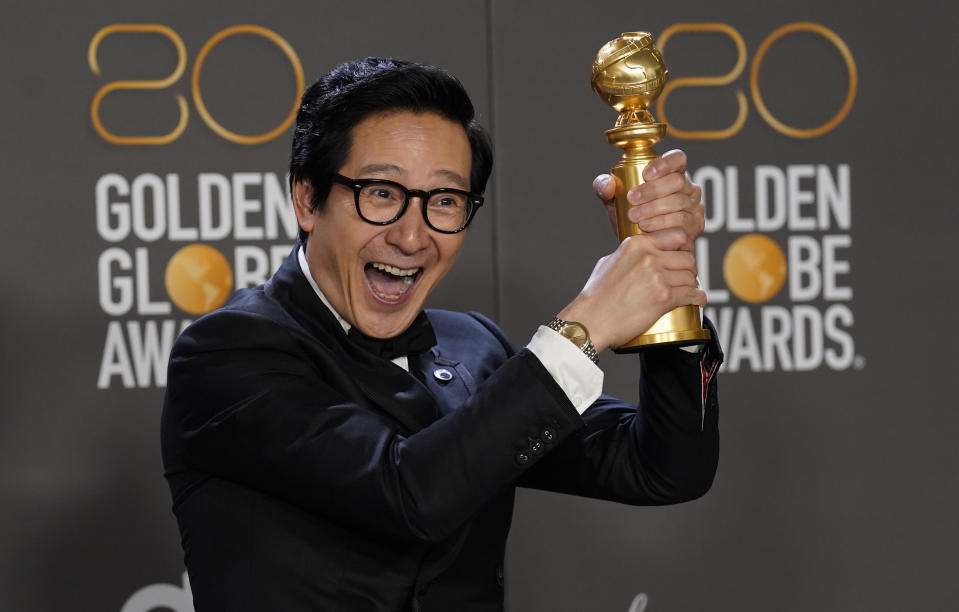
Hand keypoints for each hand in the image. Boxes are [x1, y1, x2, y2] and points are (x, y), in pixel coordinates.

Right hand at [558, 234, 705, 353]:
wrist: (591, 320)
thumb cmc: (595, 296)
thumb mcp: (608, 262)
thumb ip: (629, 254)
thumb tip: (641, 253)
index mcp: (636, 244)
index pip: (675, 236)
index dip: (682, 248)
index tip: (681, 257)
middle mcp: (649, 256)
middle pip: (687, 257)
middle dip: (688, 269)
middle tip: (684, 277)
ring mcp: (657, 276)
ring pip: (691, 276)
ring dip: (691, 284)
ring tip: (687, 290)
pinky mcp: (664, 297)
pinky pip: (692, 293)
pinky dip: (698, 298)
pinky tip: (697, 300)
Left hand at [592, 149, 704, 251]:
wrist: (638, 247)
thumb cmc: (628, 217)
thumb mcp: (613, 200)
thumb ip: (603, 187)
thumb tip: (609, 184)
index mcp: (672, 173)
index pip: (677, 158)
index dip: (664, 163)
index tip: (645, 174)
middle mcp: (688, 188)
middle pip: (677, 181)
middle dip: (652, 190)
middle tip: (631, 200)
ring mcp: (694, 207)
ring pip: (679, 204)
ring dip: (655, 210)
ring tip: (636, 218)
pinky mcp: (695, 227)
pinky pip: (683, 225)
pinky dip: (663, 227)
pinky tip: (648, 230)